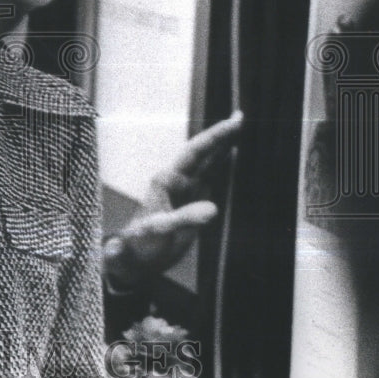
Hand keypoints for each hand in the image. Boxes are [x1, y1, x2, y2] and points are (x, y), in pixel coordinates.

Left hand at [104, 111, 242, 289]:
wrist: (136, 260)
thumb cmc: (142, 243)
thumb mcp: (161, 231)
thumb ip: (184, 219)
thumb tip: (213, 209)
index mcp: (167, 180)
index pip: (194, 152)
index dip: (214, 137)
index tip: (232, 123)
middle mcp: (177, 180)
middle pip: (203, 152)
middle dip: (221, 135)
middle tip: (241, 117)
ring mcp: (186, 190)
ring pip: (208, 163)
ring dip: (224, 148)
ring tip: (242, 131)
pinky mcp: (193, 203)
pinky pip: (212, 180)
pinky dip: (224, 168)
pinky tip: (234, 159)